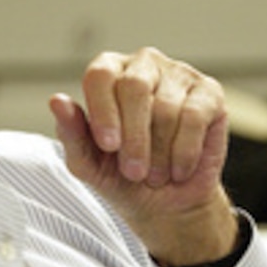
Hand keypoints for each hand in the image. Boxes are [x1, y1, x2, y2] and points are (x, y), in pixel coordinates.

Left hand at [49, 47, 236, 266]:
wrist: (165, 202)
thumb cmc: (119, 174)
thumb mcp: (88, 162)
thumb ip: (70, 132)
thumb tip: (56, 101)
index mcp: (107, 71)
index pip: (100, 75)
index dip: (103, 111)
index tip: (108, 146)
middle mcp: (142, 64)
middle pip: (134, 88)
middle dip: (133, 137)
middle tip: (134, 172)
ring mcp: (178, 74)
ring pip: (166, 107)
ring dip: (159, 151)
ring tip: (154, 175)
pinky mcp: (210, 92)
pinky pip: (195, 117)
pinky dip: (184, 151)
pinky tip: (178, 170)